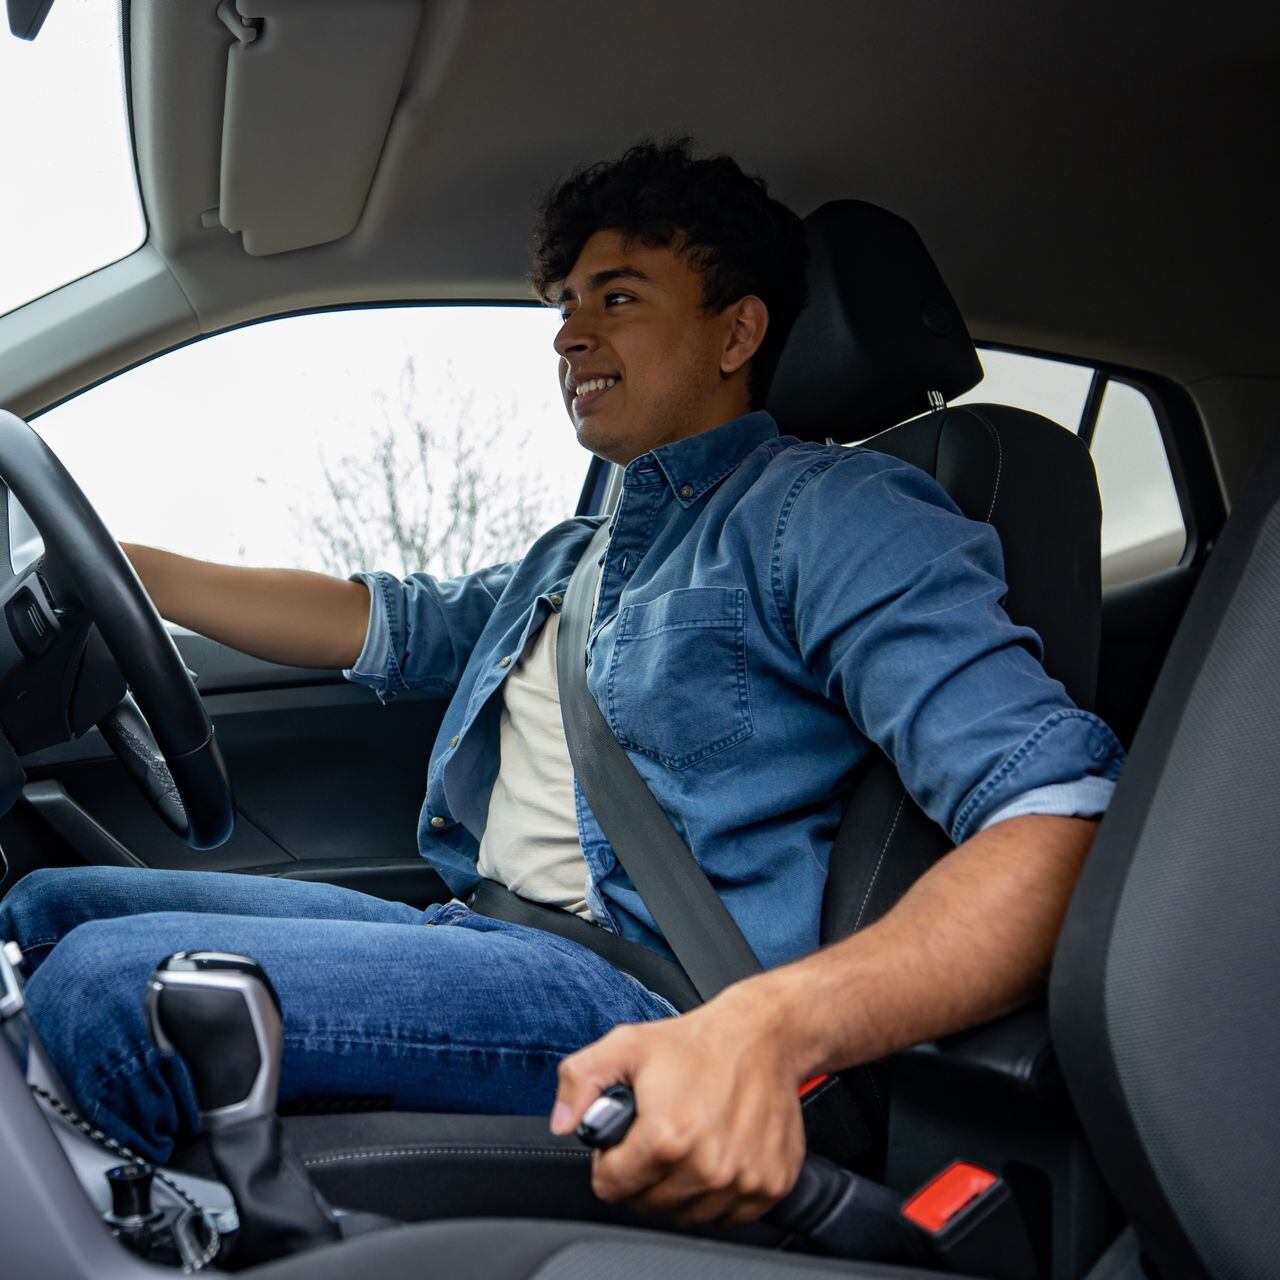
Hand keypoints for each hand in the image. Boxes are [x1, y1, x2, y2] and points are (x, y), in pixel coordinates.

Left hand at [550, 985, 806, 1225]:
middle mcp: (707, 1165)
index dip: (610, 1161)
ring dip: (681, 1187)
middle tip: (659, 1135)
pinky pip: (728, 1215)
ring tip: (688, 1142)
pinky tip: (717, 1153)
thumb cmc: (696, 1042)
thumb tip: (563, 1123)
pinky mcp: (770, 1184)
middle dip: (644, 1174)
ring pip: (687, 1213)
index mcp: (666, 1137)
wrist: (762, 1035)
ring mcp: (742, 1179)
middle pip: (648, 1203)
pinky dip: (718, 1194)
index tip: (625, 1141)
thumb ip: (580, 1081)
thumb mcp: (626, 1045)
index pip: (612, 1186)